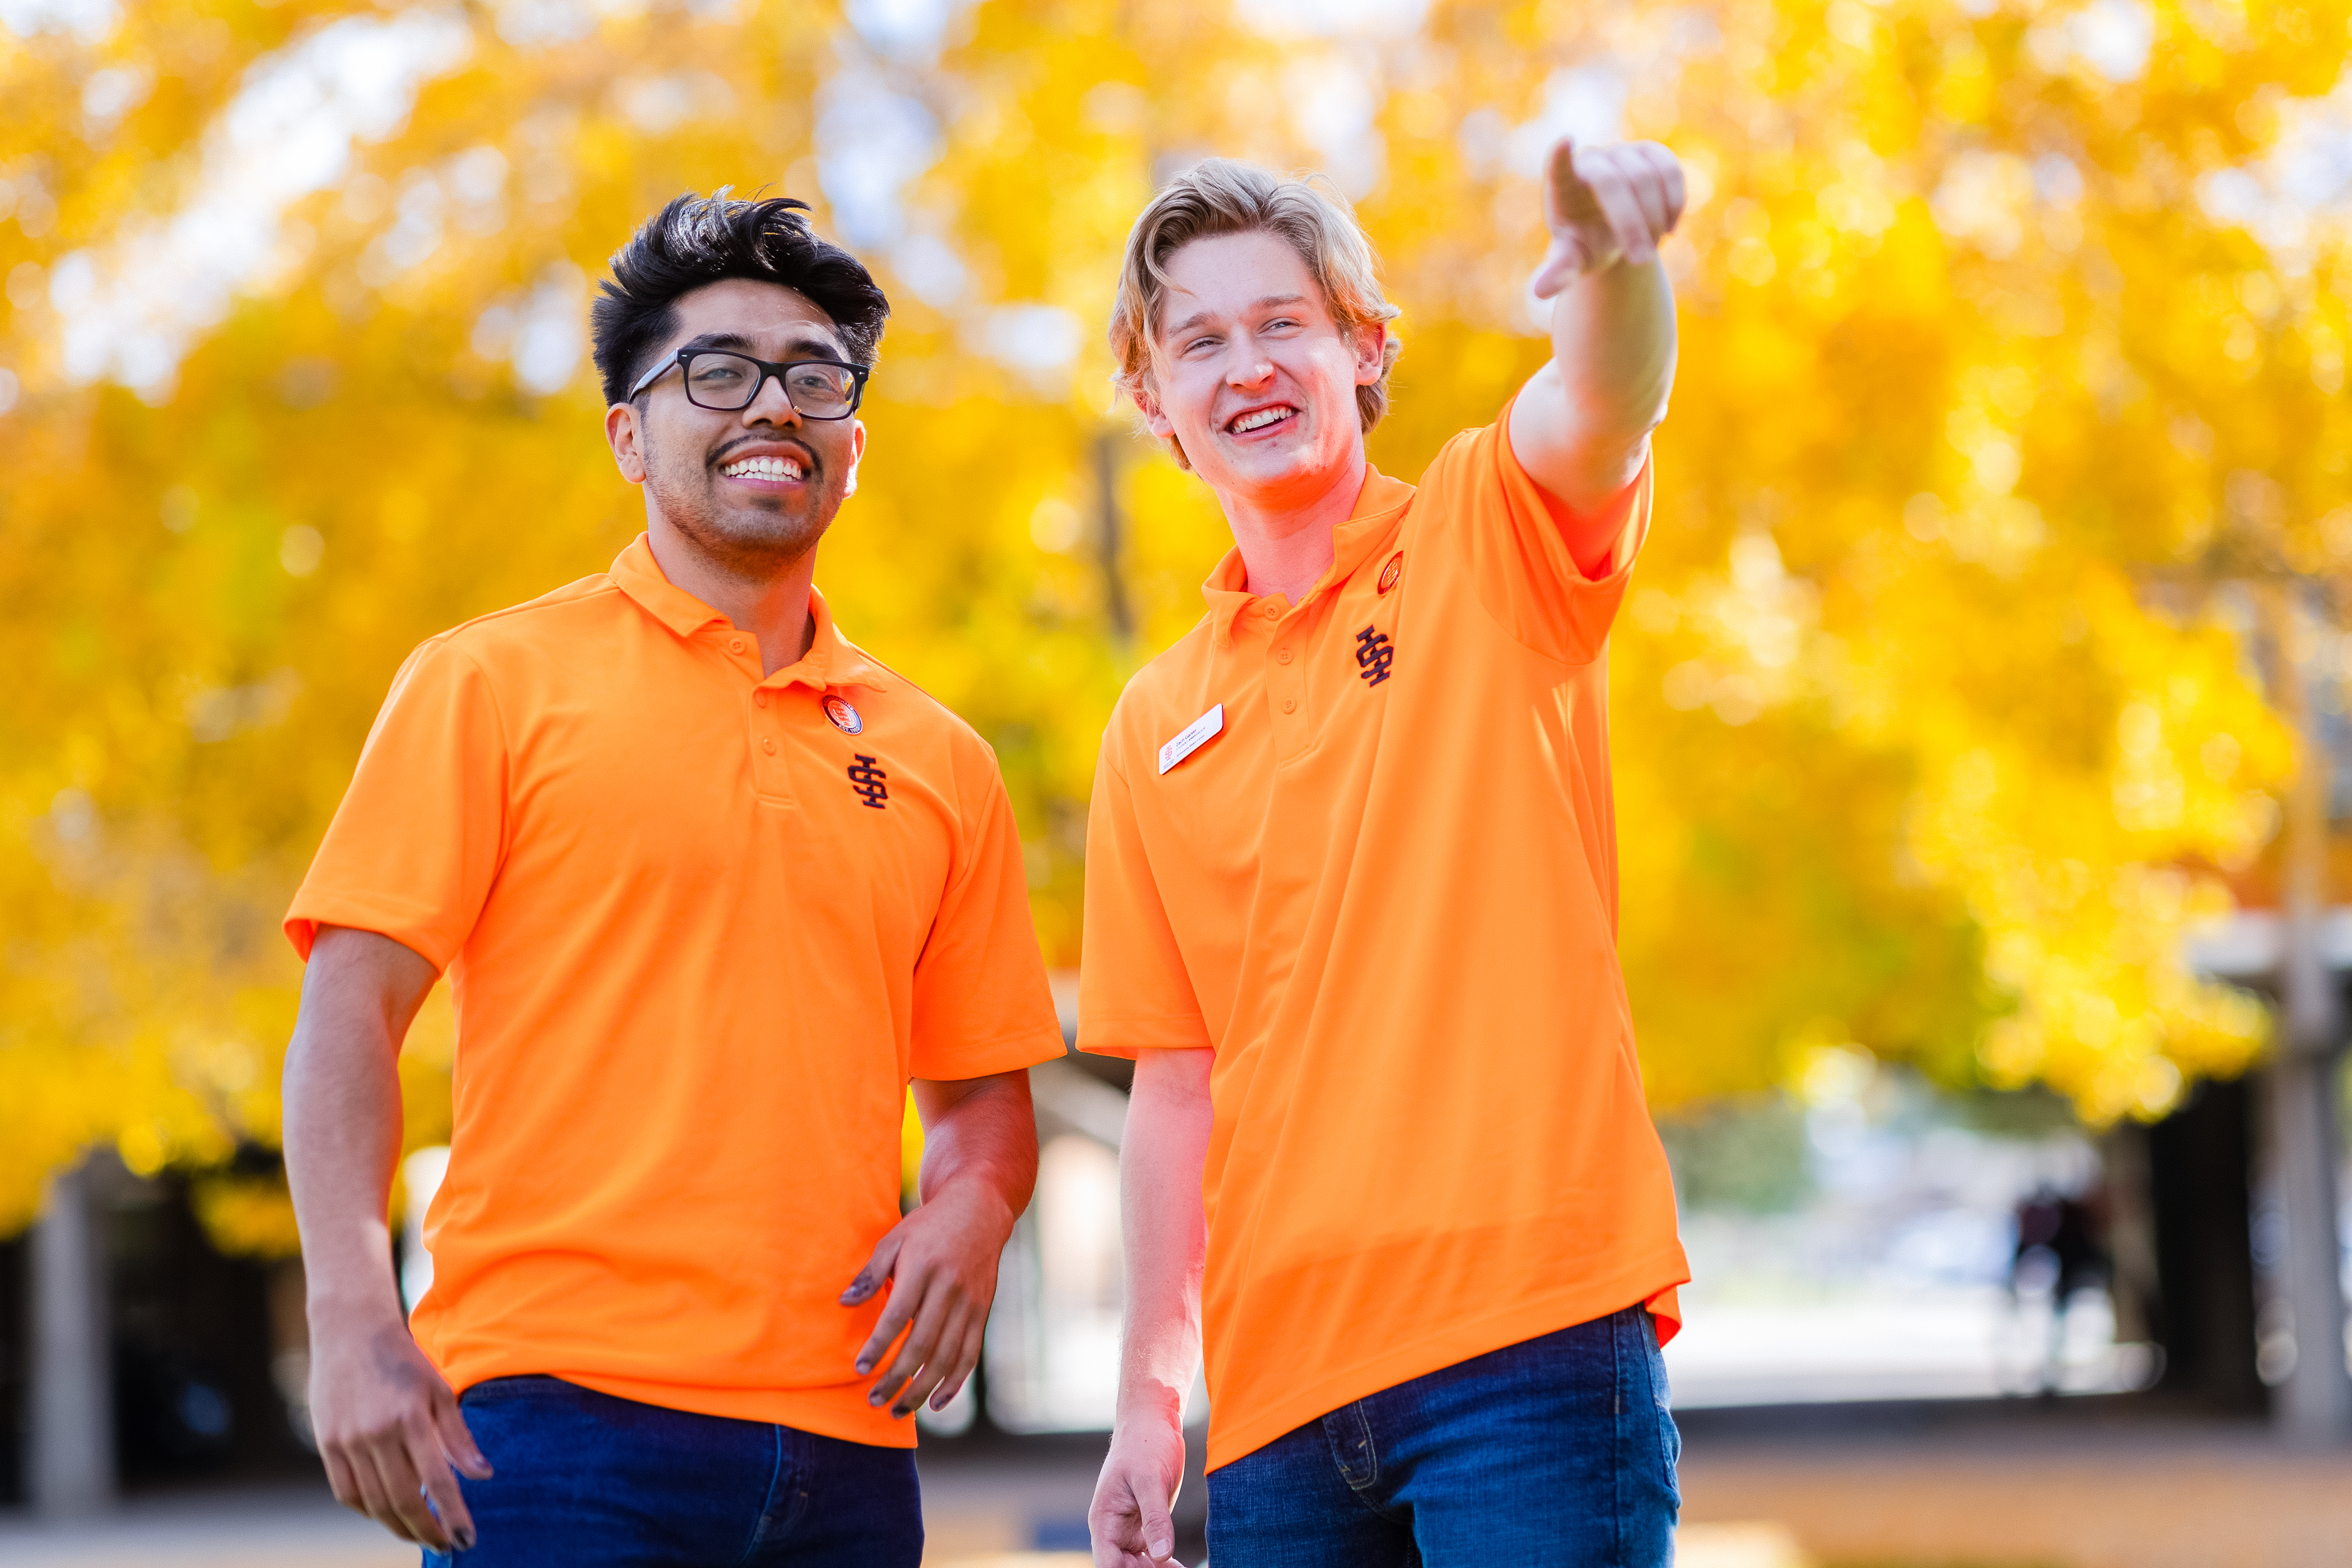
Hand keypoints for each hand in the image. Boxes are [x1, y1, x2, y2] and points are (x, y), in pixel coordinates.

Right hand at [309, 1313, 491, 1551]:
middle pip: (402, 1500)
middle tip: (446, 1546)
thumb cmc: (404, 1360)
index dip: (452, 1514)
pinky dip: (368, 1510)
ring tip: (421, 1535)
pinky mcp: (326, 1444)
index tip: (467, 1538)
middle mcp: (376, 1433)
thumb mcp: (439, 1389)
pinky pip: (347, 1492)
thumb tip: (483, 1476)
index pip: (436, 1481)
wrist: (350, 1332)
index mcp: (410, 1417)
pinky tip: (387, 1515)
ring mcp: (347, 1441)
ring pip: (373, 1502)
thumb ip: (459, 1435)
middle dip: (427, 1530)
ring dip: (399, 1527)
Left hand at [841, 1178, 1013, 1416]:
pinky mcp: (983, 1312)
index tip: (860, 1368)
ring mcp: (970, 1302)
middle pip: (922, 1343)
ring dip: (922, 1389)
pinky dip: (954, 1383)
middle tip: (874, 1400)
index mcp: (923, 1267)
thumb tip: (844, 1303)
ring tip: (898, 1410)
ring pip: (947, 1357)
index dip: (878, 1345)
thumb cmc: (927, 1227)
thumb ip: (871, 1273)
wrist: (979, 1211)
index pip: (898, 1315)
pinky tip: (935, 1402)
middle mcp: (949, 1287)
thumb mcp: (894, 1239)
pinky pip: (970, 1355)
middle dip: (897, 1378)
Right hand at [1089, 1411, 1187, 1565]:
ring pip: (1137, 1564)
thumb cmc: (1145, 1443)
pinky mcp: (1146, 1523)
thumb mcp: (1151, 1479)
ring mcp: (1129, 1527)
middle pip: (1123, 1567)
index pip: (1107, 1562)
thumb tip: (1162, 1556)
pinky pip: (1151, 1553)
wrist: (1153, 1421)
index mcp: (1104, 1519)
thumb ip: (1155, 1518)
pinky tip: (1180, 1566)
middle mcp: (1113, 1528)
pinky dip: (1164, 1563)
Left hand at [1530, 138, 1686, 297]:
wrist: (1614, 233)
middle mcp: (1592, 161)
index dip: (1560, 156)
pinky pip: (1671, 171)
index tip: (1564, 142)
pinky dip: (1675, 203)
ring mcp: (1622, 153)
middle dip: (1631, 224)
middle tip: (1641, 260)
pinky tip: (1670, 229)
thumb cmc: (1586, 245)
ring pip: (1647, 177)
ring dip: (1654, 219)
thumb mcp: (1573, 262)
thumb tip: (1540, 291)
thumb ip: (1559, 272)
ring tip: (1650, 249)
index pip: (1558, 167)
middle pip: (1614, 182)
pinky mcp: (1652, 153)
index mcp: (1564, 186)